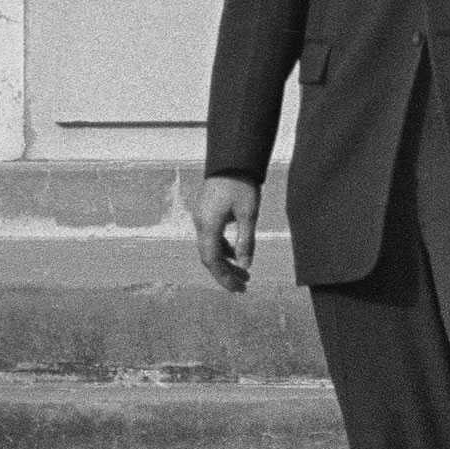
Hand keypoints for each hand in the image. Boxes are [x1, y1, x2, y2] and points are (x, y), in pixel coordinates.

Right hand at [191, 175, 259, 292]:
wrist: (231, 160)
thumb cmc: (241, 185)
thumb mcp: (249, 213)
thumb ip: (246, 240)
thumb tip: (246, 265)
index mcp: (208, 226)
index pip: (212, 260)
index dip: (223, 277)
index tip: (237, 288)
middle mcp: (200, 224)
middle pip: (210, 257)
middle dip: (225, 273)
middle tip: (242, 286)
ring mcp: (201, 219)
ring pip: (210, 248)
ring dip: (225, 262)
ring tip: (243, 274)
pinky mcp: (206, 214)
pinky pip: (212, 238)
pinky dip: (224, 249)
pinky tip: (237, 255)